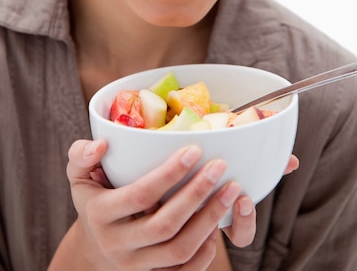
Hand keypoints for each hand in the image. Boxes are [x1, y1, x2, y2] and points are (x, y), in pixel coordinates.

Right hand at [58, 139, 256, 269]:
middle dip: (196, 194)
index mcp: (99, 214)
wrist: (93, 248)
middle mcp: (117, 245)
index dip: (169, 174)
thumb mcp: (79, 176)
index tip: (194, 150)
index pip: (139, 195)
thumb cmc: (93, 199)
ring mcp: (136, 266)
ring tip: (231, 190)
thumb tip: (101, 144)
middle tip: (220, 167)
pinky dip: (205, 250)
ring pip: (179, 250)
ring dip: (209, 220)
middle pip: (164, 225)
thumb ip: (81, 155)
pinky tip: (218, 223)